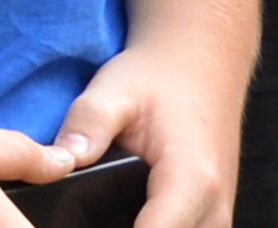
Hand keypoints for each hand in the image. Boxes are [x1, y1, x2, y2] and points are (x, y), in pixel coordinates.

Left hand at [54, 29, 244, 227]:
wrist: (200, 66)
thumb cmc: (158, 78)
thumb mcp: (115, 89)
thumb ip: (88, 124)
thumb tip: (62, 161)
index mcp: (191, 181)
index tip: (76, 225)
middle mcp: (213, 211)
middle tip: (75, 215)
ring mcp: (216, 221)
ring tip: (93, 210)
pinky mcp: (210, 222)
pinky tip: (114, 215)